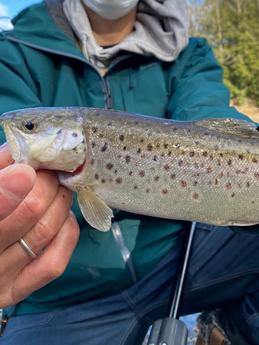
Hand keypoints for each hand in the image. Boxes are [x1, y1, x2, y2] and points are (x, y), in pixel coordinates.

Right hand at [0, 144, 79, 307]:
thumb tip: (22, 148)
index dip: (10, 188)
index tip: (27, 170)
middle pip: (30, 210)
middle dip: (47, 182)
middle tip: (50, 170)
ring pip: (45, 231)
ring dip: (60, 201)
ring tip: (58, 187)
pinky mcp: (15, 290)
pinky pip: (52, 264)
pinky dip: (66, 233)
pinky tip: (64, 217)